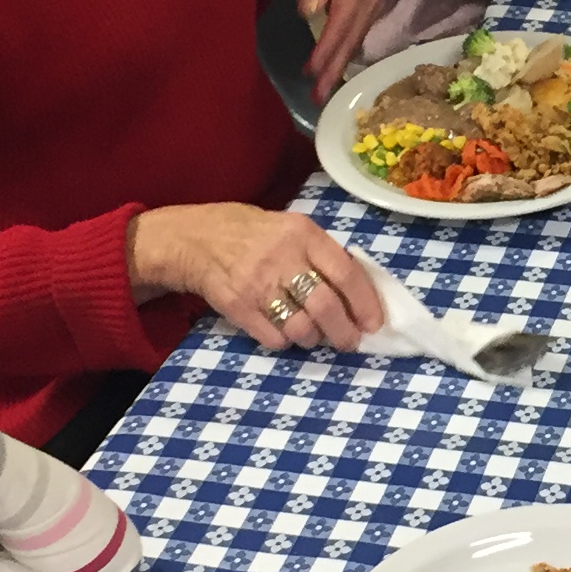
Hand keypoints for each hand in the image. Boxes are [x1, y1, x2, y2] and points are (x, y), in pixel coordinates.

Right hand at [127, 203, 386, 354]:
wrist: (196, 238)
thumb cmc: (254, 234)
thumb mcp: (291, 228)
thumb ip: (323, 254)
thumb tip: (360, 294)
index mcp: (303, 234)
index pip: (346, 273)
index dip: (365, 303)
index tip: (374, 323)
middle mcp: (282, 257)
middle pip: (326, 306)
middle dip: (344, 332)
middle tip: (349, 342)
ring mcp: (257, 283)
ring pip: (301, 327)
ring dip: (315, 340)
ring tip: (316, 337)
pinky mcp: (237, 306)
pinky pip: (273, 338)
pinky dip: (286, 343)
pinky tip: (286, 334)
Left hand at [290, 0, 380, 96]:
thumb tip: (309, 14)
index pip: (342, 19)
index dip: (328, 47)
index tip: (312, 71)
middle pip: (352, 35)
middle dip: (335, 66)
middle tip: (319, 96)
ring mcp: (375, 0)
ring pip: (357, 37)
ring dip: (340, 65)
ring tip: (323, 91)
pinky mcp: (372, 5)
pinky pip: (358, 33)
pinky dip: (345, 52)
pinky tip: (334, 68)